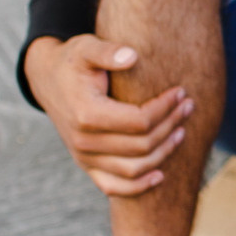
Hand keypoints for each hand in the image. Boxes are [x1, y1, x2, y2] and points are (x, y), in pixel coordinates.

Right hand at [25, 34, 193, 197]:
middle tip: (188, 106)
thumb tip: (132, 56)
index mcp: (86, 114)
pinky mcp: (86, 165)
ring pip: (134, 168)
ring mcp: (84, 157)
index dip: (165, 108)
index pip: (140, 121)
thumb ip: (107, 52)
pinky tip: (160, 174)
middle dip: (171, 125)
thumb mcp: (86, 48)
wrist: (47, 79)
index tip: (180, 92)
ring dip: (164, 153)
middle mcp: (83, 141)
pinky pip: (113, 187)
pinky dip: (138, 186)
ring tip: (181, 131)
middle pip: (142, 145)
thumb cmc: (72, 61)